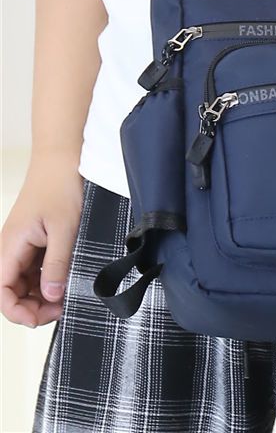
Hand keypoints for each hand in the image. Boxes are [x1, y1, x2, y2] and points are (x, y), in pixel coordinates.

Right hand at [0, 163, 83, 326]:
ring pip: (24, 282)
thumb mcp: (65, 228)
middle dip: (34, 306)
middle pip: (12, 291)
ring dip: (42, 294)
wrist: (63, 157)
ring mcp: (22, 245)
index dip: (19, 312)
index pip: (2, 292)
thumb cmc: (61, 186)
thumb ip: (57, 264)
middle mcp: (10, 248)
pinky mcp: (35, 240)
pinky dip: (49, 278)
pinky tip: (67, 278)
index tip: (45, 317)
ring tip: (68, 295)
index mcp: (9, 247)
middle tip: (64, 308)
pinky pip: (35, 268)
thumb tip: (51, 297)